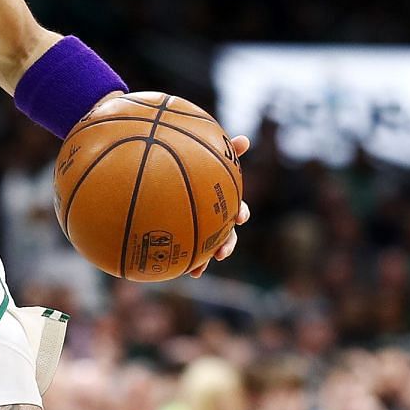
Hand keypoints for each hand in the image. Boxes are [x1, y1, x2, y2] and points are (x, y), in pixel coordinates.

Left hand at [189, 134, 251, 277]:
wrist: (163, 182)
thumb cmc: (190, 165)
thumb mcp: (204, 157)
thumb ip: (223, 151)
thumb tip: (246, 139)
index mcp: (221, 201)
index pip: (237, 208)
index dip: (240, 213)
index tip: (238, 218)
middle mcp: (214, 218)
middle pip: (226, 234)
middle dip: (226, 244)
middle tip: (221, 252)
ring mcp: (201, 229)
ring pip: (207, 248)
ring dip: (205, 260)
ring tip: (198, 270)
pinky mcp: (184, 237)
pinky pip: (185, 252)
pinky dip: (185, 262)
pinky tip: (180, 270)